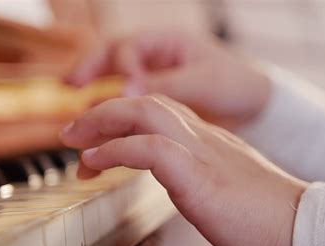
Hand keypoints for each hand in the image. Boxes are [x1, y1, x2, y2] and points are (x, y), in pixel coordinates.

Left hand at [60, 95, 306, 245]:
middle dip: (104, 112)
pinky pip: (149, 149)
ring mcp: (203, 153)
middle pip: (147, 103)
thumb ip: (200, 174)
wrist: (303, 230)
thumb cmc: (266, 217)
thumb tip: (179, 179)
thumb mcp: (227, 184)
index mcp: (210, 141)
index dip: (123, 119)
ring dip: (102, 123)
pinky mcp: (200, 176)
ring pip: (145, 113)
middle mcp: (204, 138)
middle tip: (73, 132)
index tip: (98, 138)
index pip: (160, 112)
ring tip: (75, 140)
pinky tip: (97, 160)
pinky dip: (116, 150)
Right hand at [66, 31, 270, 129]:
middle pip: (111, 55)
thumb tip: (126, 93)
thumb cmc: (236, 84)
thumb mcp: (204, 82)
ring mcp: (153, 76)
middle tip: (69, 84)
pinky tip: (99, 123)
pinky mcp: (155, 99)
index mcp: (168, 42)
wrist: (255, 107)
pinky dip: (109, 109)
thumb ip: (165, 86)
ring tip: (74, 103)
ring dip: (92, 88)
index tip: (126, 91)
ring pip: (112, 76)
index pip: (130, 49)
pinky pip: (125, 100)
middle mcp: (155, 56)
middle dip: (88, 68)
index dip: (124, 70)